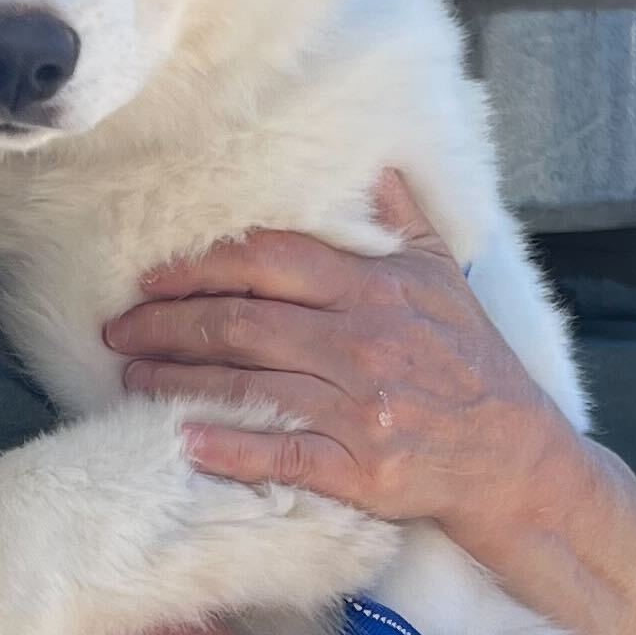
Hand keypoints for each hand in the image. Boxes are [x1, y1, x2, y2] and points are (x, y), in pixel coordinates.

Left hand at [101, 173, 635, 634]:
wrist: (517, 459)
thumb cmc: (474, 366)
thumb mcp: (444, 279)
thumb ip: (403, 222)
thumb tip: (377, 167)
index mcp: (376, 289)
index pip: (270, 260)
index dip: (202, 266)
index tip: (153, 276)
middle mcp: (363, 341)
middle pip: (242, 321)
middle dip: (167, 323)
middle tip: (118, 328)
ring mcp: (361, 406)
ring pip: (248, 383)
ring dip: (176, 379)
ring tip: (129, 375)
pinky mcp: (362, 467)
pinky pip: (282, 451)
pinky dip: (230, 446)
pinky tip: (182, 441)